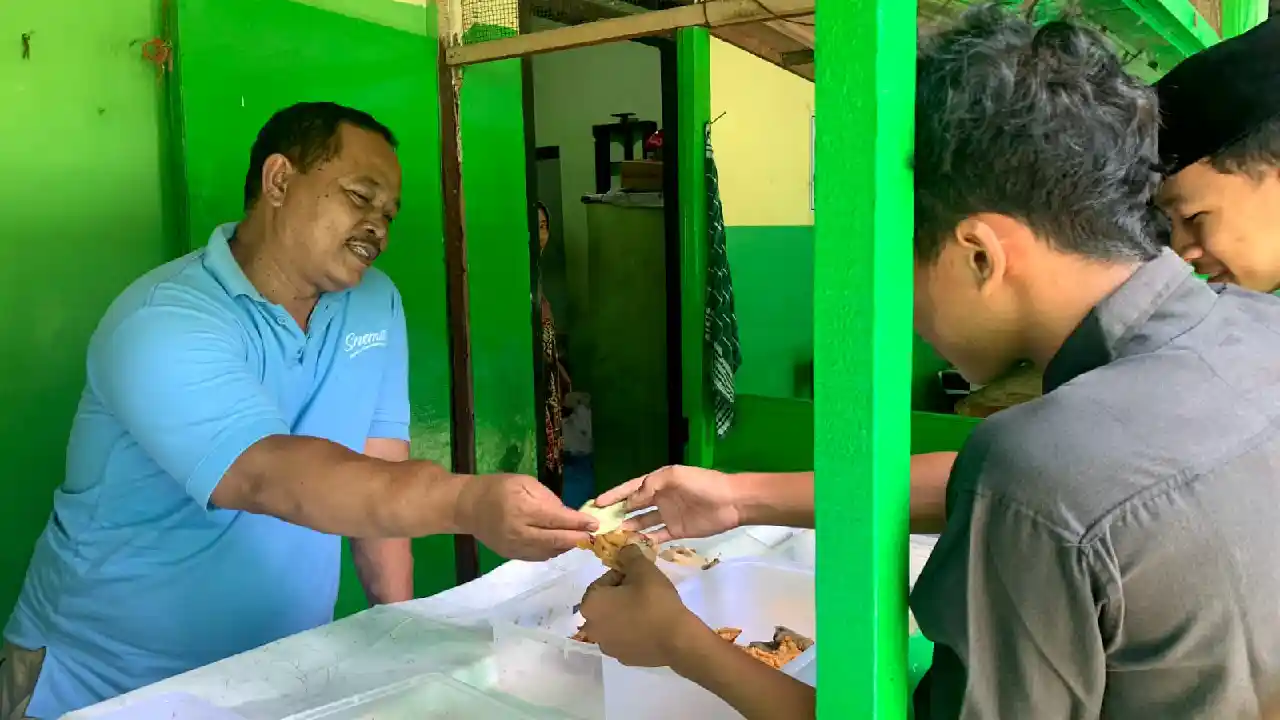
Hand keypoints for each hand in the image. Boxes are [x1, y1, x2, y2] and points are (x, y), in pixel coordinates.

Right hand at [456, 474, 596, 560]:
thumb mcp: (524, 483)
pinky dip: (553, 551)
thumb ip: (548, 499)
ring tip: (580, 538)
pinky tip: (562, 544)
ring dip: (567, 546)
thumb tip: (569, 514)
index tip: (595, 523)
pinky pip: (538, 556)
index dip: (577, 523)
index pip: (556, 520)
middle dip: (577, 539)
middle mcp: (518, 532)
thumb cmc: (498, 488)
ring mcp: (514, 547)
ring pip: (549, 552)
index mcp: (521, 510)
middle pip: (555, 541)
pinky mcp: (511, 555)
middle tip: (594, 536)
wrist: (468, 507)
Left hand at [579, 544, 707, 666]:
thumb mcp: (643, 569)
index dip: (622, 575)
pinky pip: (623, 637)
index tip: (640, 577)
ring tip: (648, 609)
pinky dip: (631, 630)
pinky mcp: (621, 658)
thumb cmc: (655, 602)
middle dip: (621, 594)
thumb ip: (629, 555)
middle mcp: (591, 627)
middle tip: (644, 591)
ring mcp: (606, 645)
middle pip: (605, 602)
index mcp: (590, 604)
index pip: (602, 581)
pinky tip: (650, 626)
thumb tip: (623, 549)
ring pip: (613, 620)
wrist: (677, 639)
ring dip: (625, 612)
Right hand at [595, 465, 740, 543]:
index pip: (631, 489)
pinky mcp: (676, 531)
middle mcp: (659, 498)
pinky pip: (656, 537)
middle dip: (616, 514)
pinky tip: (632, 547)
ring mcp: (667, 516)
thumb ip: (651, 486)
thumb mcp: (674, 476)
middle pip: (633, 507)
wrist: (732, 502)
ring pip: (642, 523)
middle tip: (599, 526)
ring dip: (628, 529)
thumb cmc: (703, 484)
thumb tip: (630, 500)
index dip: (614, 495)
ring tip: (612, 538)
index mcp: (658, 482)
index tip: (596, 504)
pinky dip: (645, 541)